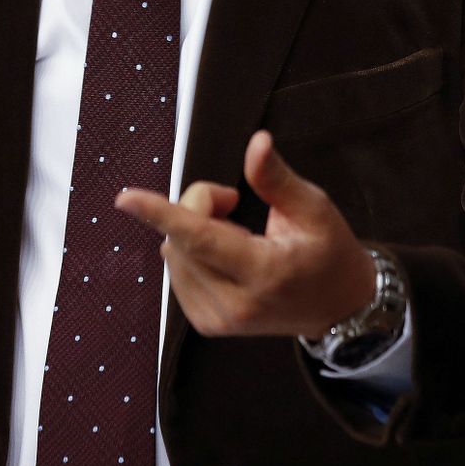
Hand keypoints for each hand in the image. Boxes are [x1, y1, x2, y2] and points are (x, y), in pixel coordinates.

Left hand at [115, 130, 375, 338]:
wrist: (339, 308)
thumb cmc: (329, 251)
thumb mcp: (313, 208)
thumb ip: (276, 178)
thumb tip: (256, 141)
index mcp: (265, 273)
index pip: (201, 240)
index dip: (162, 214)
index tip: (125, 199)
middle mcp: (235, 305)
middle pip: (182, 237)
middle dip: (198, 205)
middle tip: (234, 201)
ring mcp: (218, 320)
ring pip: (173, 253)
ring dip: (193, 230)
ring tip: (239, 234)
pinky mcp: (207, 325)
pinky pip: (177, 271)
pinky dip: (192, 252)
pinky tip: (226, 255)